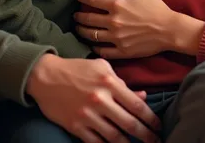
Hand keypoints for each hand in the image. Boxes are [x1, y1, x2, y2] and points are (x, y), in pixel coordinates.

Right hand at [26, 53, 160, 142]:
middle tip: (156, 141)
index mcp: (109, 83)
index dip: (150, 118)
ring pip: (115, 137)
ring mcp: (88, 116)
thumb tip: (142, 96)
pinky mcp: (76, 127)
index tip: (158, 125)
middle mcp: (100, 100)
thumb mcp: (102, 68)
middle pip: (129, 123)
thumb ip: (122, 82)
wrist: (46, 76)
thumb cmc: (77, 69)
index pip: (136, 105)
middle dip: (146, 135)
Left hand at [75, 0, 175, 58]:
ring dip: (82, 32)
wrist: (169, 30)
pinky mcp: (122, 51)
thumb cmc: (157, 9)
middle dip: (79, 16)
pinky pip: (103, 51)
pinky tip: (93, 44)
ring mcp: (116, 38)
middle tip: (75, 16)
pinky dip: (95, 48)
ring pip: (92, 35)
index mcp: (118, 6)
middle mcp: (114, 22)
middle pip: (89, 19)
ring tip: (79, 29)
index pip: (94, 0)